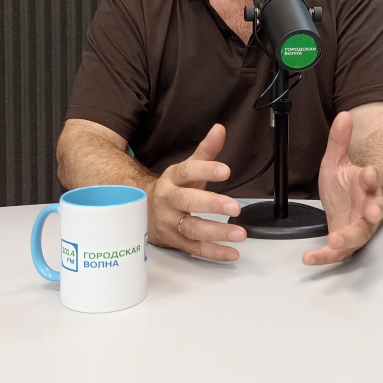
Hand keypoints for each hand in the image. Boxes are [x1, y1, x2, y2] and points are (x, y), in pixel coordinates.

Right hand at [149, 124, 246, 260]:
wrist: (143, 211)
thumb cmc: (172, 189)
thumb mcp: (186, 169)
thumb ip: (206, 151)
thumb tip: (220, 130)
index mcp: (172, 180)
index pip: (187, 172)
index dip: (205, 170)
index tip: (225, 170)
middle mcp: (168, 201)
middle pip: (188, 202)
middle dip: (212, 205)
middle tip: (235, 207)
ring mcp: (170, 223)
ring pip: (191, 229)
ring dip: (216, 232)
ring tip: (239, 234)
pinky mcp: (174, 241)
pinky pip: (194, 248)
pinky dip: (213, 252)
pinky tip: (231, 252)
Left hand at [302, 111, 382, 265]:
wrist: (353, 202)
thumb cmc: (349, 183)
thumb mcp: (337, 160)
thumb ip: (339, 140)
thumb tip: (344, 115)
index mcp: (367, 186)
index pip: (373, 180)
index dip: (372, 177)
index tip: (369, 173)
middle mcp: (368, 208)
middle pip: (375, 211)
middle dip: (375, 211)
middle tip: (373, 211)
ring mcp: (360, 226)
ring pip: (360, 234)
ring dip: (350, 237)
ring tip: (336, 239)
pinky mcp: (347, 240)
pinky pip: (337, 252)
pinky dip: (324, 256)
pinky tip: (308, 257)